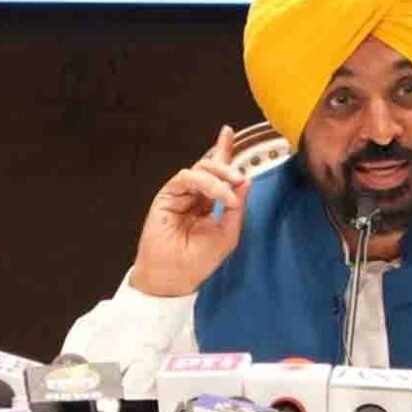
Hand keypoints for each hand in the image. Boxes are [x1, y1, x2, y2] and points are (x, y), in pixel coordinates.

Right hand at [129, 125, 250, 295]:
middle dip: (225, 162)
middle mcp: (193, 196)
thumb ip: (237, 208)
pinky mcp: (167, 197)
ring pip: (199, 169)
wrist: (174, 278)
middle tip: (239, 175)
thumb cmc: (198, 261)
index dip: (222, 151)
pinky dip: (207, 183)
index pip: (216, 173)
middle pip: (208, 166)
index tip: (228, 133)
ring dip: (219, 175)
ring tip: (232, 187)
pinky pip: (186, 178)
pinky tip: (220, 195)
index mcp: (207, 203)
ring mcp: (179, 195)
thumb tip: (245, 181)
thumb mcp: (228, 234)